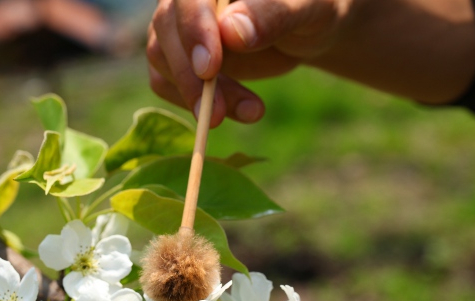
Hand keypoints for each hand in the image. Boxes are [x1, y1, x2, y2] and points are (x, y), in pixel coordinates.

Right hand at [147, 0, 349, 126]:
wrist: (308, 28)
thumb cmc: (312, 7)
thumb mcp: (308, 7)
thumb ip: (272, 14)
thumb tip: (231, 33)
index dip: (195, 31)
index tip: (209, 70)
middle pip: (166, 29)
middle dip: (191, 77)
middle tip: (217, 115)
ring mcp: (179, 25)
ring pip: (162, 60)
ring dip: (197, 96)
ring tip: (251, 113)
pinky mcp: (179, 56)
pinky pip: (165, 82)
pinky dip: (191, 103)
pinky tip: (234, 112)